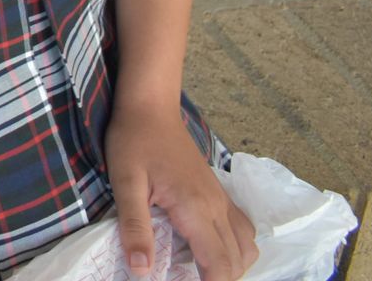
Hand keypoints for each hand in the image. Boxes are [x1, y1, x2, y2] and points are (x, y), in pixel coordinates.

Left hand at [107, 100, 258, 280]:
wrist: (150, 107)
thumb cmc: (133, 141)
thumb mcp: (125, 183)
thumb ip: (134, 227)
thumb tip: (142, 270)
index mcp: (196, 209)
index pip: (220, 265)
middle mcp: (217, 207)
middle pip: (237, 262)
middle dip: (220, 280)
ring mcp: (221, 198)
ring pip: (246, 247)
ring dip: (231, 266)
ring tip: (200, 272)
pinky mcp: (218, 192)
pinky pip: (242, 229)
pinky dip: (234, 248)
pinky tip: (207, 249)